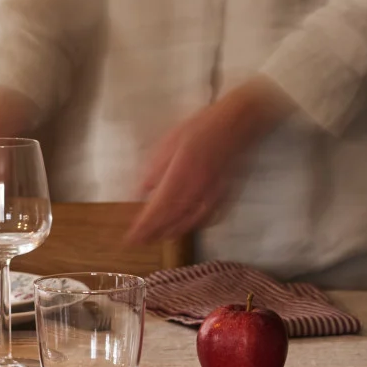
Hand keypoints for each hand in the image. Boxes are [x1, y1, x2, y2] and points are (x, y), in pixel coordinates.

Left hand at [128, 78, 288, 244]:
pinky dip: (192, 227)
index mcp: (180, 175)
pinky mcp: (223, 195)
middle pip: (172, 220)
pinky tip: (184, 228)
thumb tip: (142, 191)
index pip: (158, 209)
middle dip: (153, 234)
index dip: (144, 227)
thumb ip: (154, 168)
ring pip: (189, 223)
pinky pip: (206, 219)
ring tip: (157, 238)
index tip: (130, 238)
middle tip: (139, 242)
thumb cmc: (199, 128)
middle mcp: (197, 190)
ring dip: (171, 233)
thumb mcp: (169, 142)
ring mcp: (212, 195)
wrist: (236, 124)